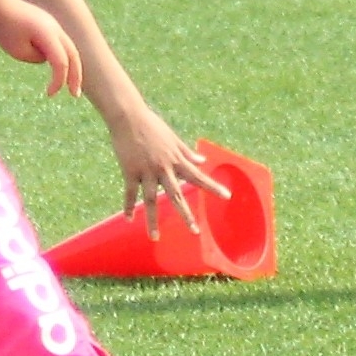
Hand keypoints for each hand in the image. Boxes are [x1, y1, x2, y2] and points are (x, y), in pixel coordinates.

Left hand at [0, 0, 82, 97]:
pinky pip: (60, 43)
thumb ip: (37, 57)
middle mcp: (55, 28)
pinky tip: (58, 69)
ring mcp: (52, 24)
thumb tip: (46, 58)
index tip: (49, 94)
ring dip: (71, 66)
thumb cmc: (2, 28)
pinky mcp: (47, 24)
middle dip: (76, 75)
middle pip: (73, 54)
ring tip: (69, 84)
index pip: (61, 63)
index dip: (59, 81)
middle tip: (74, 94)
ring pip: (69, 48)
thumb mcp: (17, 50)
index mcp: (48, 34)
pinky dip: (62, 56)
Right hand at [107, 105, 230, 238]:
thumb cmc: (151, 124)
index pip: (198, 176)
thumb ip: (187, 152)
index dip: (212, 187)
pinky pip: (130, 193)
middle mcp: (163, 168)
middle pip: (176, 196)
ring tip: (155, 237)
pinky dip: (129, 207)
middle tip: (195, 231)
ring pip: (150, 201)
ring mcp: (145, 172)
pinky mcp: (130, 171)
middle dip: (185, 214)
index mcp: (176, 159)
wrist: (128, 117)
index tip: (226, 196)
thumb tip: (202, 161)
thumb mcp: (173, 138)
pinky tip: (129, 220)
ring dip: (153, 220)